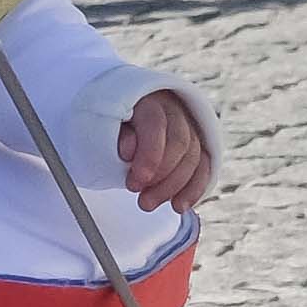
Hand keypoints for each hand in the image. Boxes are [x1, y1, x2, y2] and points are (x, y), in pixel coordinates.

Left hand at [118, 89, 211, 214]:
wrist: (121, 118)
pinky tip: (179, 205)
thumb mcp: (102, 127)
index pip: (156, 125)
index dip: (149, 156)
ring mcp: (190, 126)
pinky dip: (194, 189)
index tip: (133, 184)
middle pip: (179, 142)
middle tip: (141, 201)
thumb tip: (128, 151)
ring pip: (194, 157)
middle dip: (162, 178)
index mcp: (146, 101)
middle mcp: (174, 110)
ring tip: (148, 204)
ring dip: (174, 187)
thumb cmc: (108, 125)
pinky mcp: (199, 143)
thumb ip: (114, 137)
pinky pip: (204, 166)